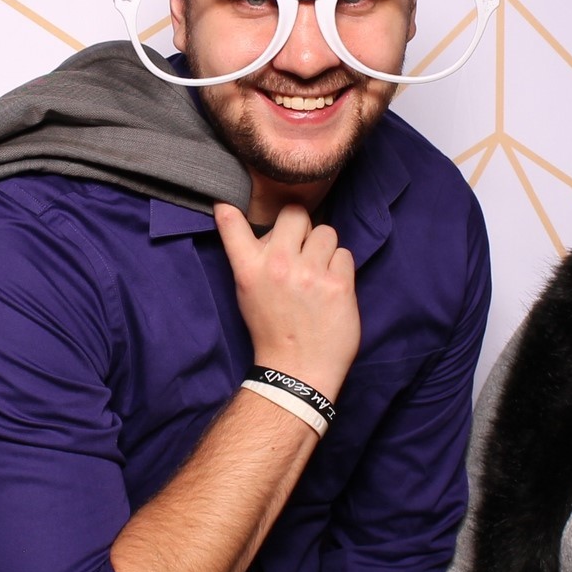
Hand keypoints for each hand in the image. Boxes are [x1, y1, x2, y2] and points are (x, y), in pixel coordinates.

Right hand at [215, 202, 359, 401]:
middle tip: (301, 250)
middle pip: (295, 212)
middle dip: (301, 227)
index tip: (226, 200)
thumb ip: (253, 259)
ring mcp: (310, 273)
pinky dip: (340, 269)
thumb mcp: (248, 293)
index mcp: (249, 268)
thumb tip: (266, 228)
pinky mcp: (338, 284)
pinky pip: (345, 254)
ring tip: (317, 275)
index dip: (229, 208)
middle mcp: (278, 264)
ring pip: (326, 232)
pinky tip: (331, 289)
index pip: (232, 225)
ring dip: (324, 249)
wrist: (297, 371)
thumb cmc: (272, 331)